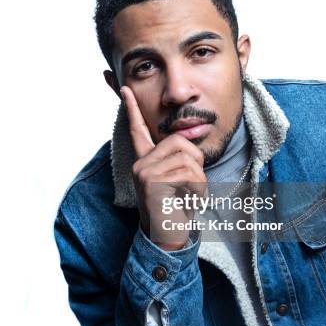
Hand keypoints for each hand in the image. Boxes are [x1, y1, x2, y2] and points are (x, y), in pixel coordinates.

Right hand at [120, 86, 206, 250]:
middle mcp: (141, 164)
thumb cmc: (176, 209)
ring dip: (199, 180)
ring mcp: (144, 172)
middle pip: (181, 142)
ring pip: (189, 159)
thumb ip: (182, 161)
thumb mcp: (180, 180)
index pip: (138, 130)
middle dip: (197, 163)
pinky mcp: (152, 181)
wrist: (167, 237)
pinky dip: (197, 190)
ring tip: (187, 197)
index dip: (133, 108)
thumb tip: (190, 137)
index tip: (125, 88)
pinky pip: (189, 174)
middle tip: (191, 186)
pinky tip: (185, 202)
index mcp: (146, 161)